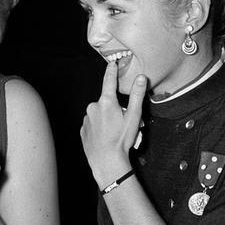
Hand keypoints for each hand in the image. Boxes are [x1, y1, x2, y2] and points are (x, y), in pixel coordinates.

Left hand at [81, 62, 146, 184]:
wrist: (106, 161)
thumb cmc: (120, 140)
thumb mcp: (134, 117)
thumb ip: (137, 95)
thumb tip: (141, 78)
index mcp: (106, 102)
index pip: (109, 81)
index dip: (112, 71)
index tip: (112, 63)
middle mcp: (93, 107)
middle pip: (107, 102)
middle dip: (116, 109)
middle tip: (125, 123)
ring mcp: (86, 119)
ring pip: (100, 114)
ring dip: (107, 119)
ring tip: (115, 133)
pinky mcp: (83, 130)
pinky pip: (93, 124)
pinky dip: (100, 128)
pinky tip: (106, 137)